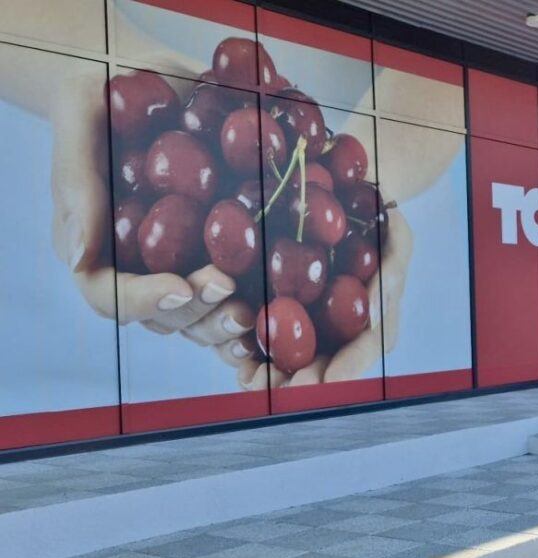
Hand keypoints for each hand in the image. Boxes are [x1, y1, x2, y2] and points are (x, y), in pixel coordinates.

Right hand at [51, 67, 246, 343]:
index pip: (110, 295)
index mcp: (98, 247)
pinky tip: (285, 307)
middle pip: (166, 317)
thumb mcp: (82, 119)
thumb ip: (78, 185)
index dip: (145, 300)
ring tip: (258, 310)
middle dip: (199, 312)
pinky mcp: (223, 255)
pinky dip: (261, 308)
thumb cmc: (104, 97)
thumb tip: (80, 257)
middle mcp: (141, 267)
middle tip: (229, 289)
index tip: (180, 288)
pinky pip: (241, 293)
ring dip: (229, 321)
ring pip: (205, 319)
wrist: (149, 81)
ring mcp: (184, 266)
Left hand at [242, 205, 412, 388]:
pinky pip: (262, 332)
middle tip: (283, 390)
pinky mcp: (276, 303)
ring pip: (292, 356)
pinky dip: (250, 349)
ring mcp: (310, 319)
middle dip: (304, 381)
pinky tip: (237, 361)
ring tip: (253, 381)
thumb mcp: (395, 236)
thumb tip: (371, 319)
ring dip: (274, 374)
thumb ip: (390, 274)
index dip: (348, 367)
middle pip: (326, 363)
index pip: (363, 349)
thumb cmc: (375, 213)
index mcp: (373, 317)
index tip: (329, 382)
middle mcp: (341, 326)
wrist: (340, 188)